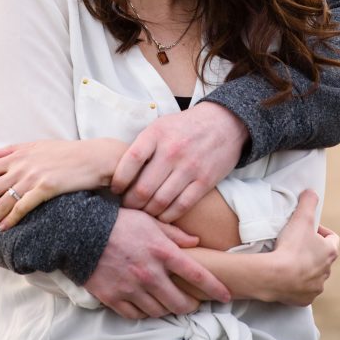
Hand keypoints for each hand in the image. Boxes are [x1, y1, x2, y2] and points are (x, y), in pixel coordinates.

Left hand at [0, 138, 124, 233]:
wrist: (95, 156)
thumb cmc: (67, 152)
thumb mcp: (37, 145)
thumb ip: (10, 150)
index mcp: (17, 155)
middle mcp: (21, 165)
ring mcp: (33, 176)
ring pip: (2, 200)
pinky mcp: (46, 187)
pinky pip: (22, 206)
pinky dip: (10, 218)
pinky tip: (3, 229)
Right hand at [83, 208, 230, 319]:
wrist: (81, 232)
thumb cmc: (118, 222)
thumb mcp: (150, 220)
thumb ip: (174, 234)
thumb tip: (195, 242)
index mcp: (162, 252)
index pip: (198, 275)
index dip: (216, 288)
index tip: (227, 296)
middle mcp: (150, 274)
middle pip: (180, 303)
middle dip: (190, 306)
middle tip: (192, 303)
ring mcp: (132, 288)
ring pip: (159, 312)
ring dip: (167, 309)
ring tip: (168, 302)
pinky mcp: (114, 298)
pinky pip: (136, 315)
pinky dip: (144, 313)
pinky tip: (146, 305)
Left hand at [110, 103, 248, 221]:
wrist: (224, 123)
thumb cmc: (185, 127)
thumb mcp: (161, 126)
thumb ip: (143, 145)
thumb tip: (119, 170)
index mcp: (157, 134)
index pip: (131, 160)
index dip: (119, 179)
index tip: (115, 188)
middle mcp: (172, 151)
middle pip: (143, 187)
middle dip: (130, 203)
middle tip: (127, 206)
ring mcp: (189, 167)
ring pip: (160, 201)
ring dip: (147, 212)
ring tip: (142, 212)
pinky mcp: (205, 181)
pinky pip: (181, 206)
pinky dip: (167, 216)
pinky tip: (161, 215)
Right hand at [267, 190, 339, 305]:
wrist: (277, 276)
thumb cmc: (292, 246)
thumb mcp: (301, 217)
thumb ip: (308, 202)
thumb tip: (311, 191)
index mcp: (330, 252)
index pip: (332, 238)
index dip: (321, 231)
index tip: (308, 228)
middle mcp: (327, 272)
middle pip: (323, 258)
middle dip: (312, 250)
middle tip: (295, 243)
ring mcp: (316, 287)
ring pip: (314, 275)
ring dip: (305, 268)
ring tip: (289, 260)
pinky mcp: (304, 299)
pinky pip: (303, 291)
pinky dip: (297, 284)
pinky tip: (286, 277)